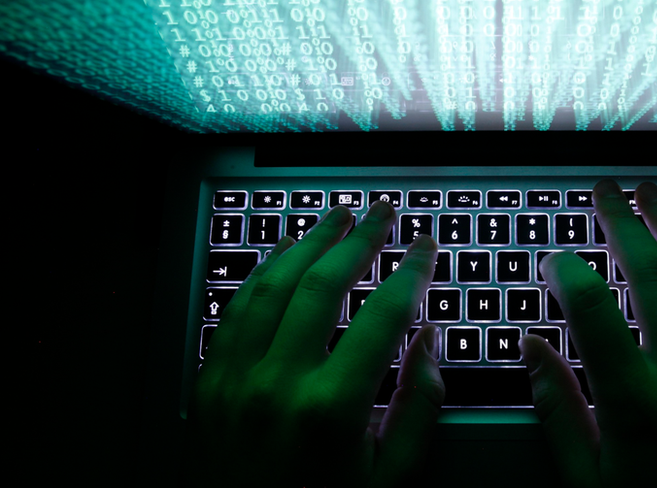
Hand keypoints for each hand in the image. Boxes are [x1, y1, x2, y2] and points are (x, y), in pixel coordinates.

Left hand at [187, 201, 443, 487]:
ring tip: (335, 218)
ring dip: (306, 243)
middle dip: (359, 239)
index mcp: (330, 410)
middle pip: (323, 284)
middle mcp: (277, 385)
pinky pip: (233, 312)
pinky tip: (281, 255)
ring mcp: (234, 382)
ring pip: (272, 286)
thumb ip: (418, 406)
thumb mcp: (390, 480)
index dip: (410, 272)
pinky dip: (260, 275)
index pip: (382, 314)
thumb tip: (430, 342)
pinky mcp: (207, 386)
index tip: (425, 248)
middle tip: (382, 213)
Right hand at [520, 180, 656, 486]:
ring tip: (653, 193)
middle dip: (621, 222)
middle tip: (604, 192)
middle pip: (649, 274)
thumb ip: (558, 409)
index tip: (553, 260)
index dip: (565, 271)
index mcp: (634, 403)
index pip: (590, 309)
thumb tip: (533, 348)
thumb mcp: (590, 481)